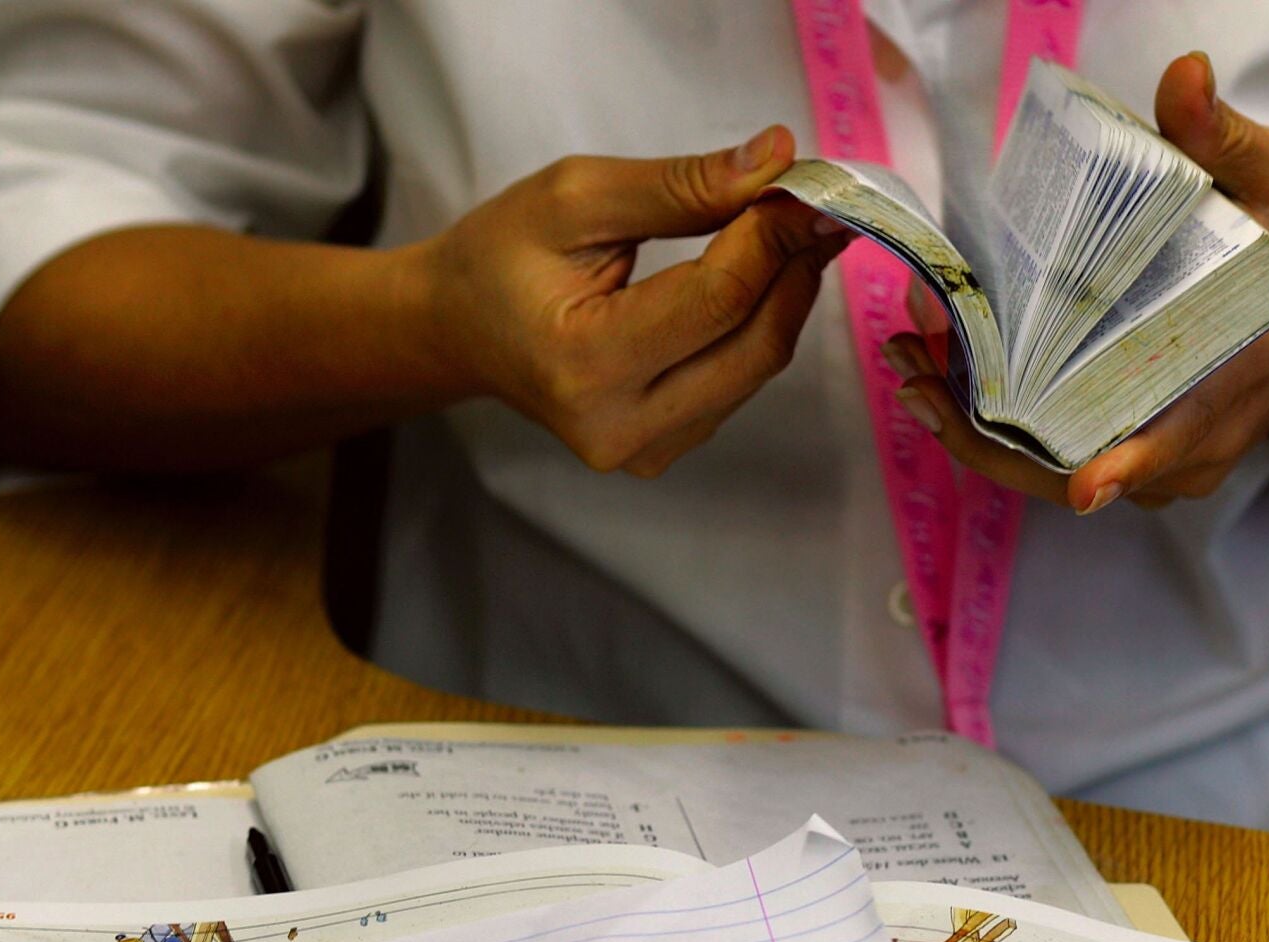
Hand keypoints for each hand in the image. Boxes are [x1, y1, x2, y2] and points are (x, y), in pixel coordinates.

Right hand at [413, 126, 849, 476]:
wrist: (457, 329)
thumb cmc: (501, 256)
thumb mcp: (576, 197)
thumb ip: (680, 185)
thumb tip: (774, 160)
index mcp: (583, 364)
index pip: (716, 300)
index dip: (772, 238)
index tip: (803, 186)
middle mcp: (618, 426)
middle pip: (754, 345)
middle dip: (793, 267)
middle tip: (812, 206)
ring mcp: (642, 452)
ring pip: (756, 368)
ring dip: (783, 296)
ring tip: (784, 234)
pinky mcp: (660, 453)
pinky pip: (737, 386)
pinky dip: (756, 327)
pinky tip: (751, 283)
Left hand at [889, 53, 1268, 512]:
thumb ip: (1226, 141)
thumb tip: (1184, 78)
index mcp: (1238, 378)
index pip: (1181, 440)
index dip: (1127, 465)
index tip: (1085, 484)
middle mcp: (1193, 443)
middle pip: (1083, 468)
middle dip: (993, 433)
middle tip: (919, 366)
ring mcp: (1156, 464)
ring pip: (1053, 473)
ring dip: (975, 431)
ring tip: (911, 366)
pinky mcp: (1124, 460)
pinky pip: (1051, 461)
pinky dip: (991, 430)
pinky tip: (937, 378)